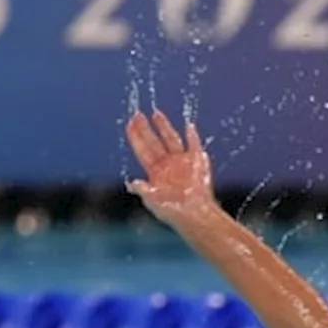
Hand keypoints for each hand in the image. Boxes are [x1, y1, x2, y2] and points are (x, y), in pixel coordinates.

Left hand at [125, 109, 216, 224]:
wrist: (195, 215)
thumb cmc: (173, 211)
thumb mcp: (153, 201)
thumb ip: (143, 190)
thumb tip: (131, 184)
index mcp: (155, 172)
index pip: (142, 150)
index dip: (136, 136)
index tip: (129, 123)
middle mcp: (167, 164)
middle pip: (154, 141)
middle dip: (145, 128)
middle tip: (137, 114)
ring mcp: (182, 161)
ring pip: (171, 139)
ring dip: (164, 126)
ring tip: (156, 113)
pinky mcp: (197, 161)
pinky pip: (194, 145)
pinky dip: (193, 136)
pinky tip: (188, 125)